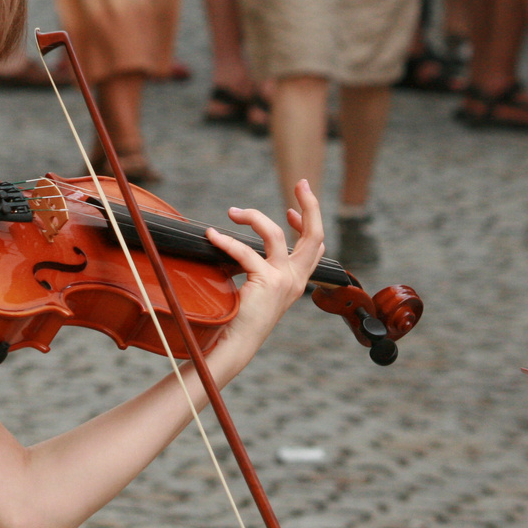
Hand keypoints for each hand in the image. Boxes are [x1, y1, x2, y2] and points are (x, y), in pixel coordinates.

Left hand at [204, 179, 324, 360]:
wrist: (235, 344)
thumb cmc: (240, 320)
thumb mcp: (257, 291)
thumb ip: (259, 271)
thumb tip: (244, 248)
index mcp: (296, 282)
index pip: (315, 248)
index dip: (307, 224)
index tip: (291, 211)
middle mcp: (296, 280)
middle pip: (315, 234)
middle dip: (311, 204)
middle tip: (302, 182)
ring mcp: (284, 280)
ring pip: (275, 234)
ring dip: (253, 217)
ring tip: (232, 212)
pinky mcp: (267, 281)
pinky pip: (246, 251)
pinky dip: (226, 241)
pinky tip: (212, 236)